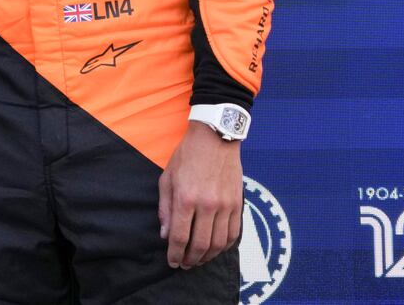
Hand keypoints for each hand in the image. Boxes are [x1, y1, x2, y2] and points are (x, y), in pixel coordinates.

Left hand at [158, 121, 242, 268]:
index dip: (175, 254)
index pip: (180, 237)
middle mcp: (207, 205)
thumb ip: (165, 209)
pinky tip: (216, 248)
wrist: (215, 138)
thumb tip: (165, 235)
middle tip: (185, 264)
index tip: (172, 262)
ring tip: (199, 260)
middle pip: (200, 244)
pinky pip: (234, 233)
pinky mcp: (238, 204)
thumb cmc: (186, 156)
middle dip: (191, 259)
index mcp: (186, 199)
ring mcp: (225, 206)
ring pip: (219, 243)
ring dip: (208, 256)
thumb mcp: (167, 179)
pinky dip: (225, 246)